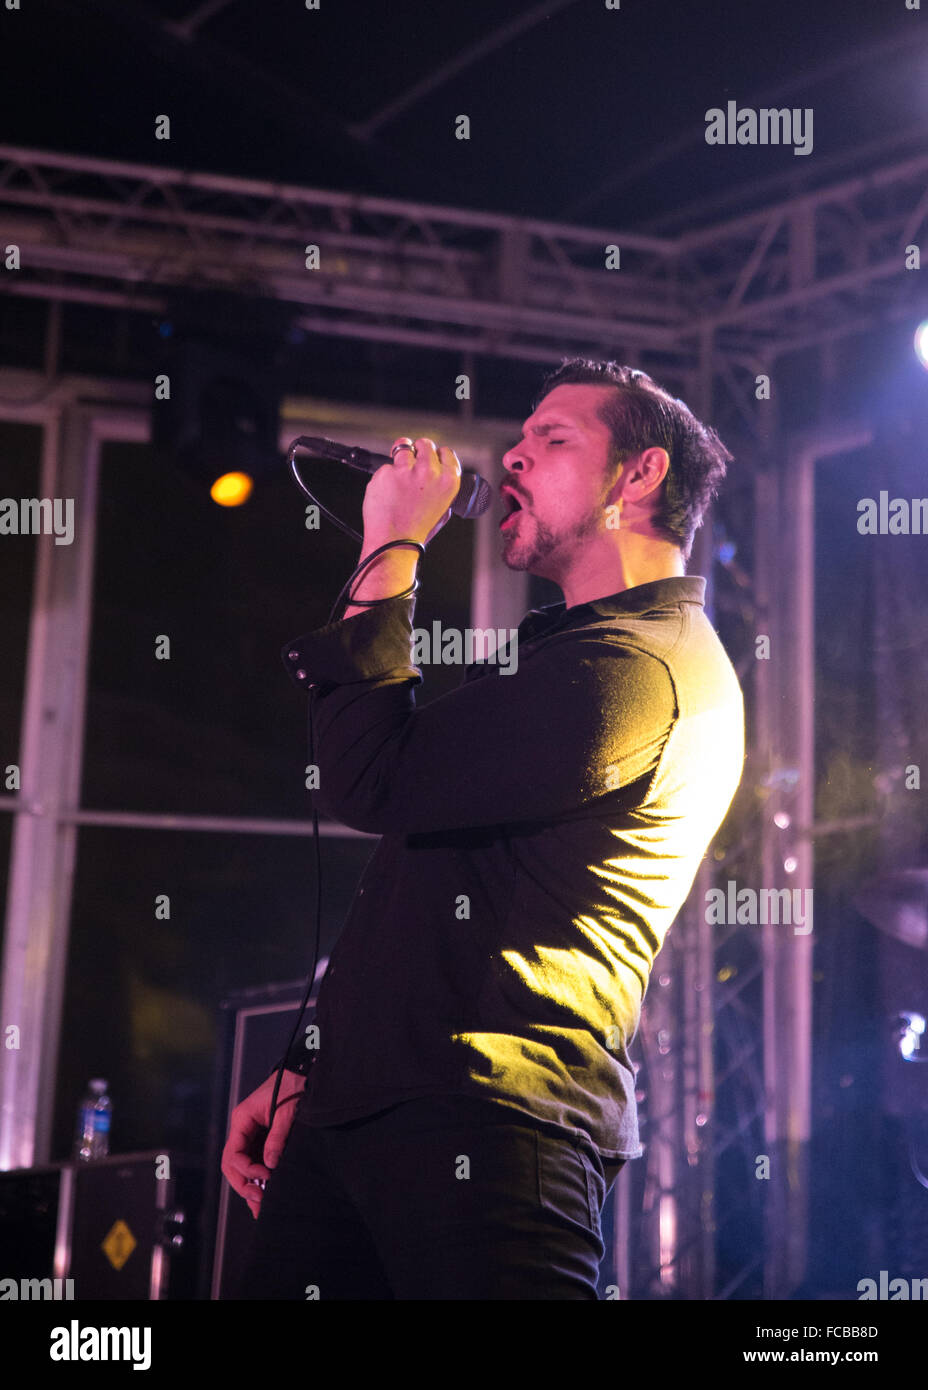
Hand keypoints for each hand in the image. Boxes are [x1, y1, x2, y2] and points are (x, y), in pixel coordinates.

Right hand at [220, 1068, 306, 1220]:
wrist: (302, 1072)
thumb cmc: (292, 1084)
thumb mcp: (286, 1111)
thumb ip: (277, 1138)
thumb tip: (271, 1164)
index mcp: (242, 1120)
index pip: (233, 1153)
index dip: (246, 1169)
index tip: (264, 1176)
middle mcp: (243, 1130)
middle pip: (233, 1165)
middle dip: (244, 1183)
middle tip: (260, 1199)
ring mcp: (252, 1136)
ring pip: (243, 1167)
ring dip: (251, 1185)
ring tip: (261, 1206)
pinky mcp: (263, 1140)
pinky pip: (255, 1163)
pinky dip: (259, 1178)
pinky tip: (265, 1195)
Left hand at [362, 437, 461, 546]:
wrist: (392, 543)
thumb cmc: (416, 532)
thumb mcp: (442, 513)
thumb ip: (442, 491)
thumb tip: (439, 475)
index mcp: (449, 481)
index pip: (447, 453)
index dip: (437, 455)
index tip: (431, 459)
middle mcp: (430, 472)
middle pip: (425, 444)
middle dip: (418, 450)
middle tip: (411, 464)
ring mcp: (407, 471)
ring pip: (403, 446)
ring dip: (399, 456)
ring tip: (397, 475)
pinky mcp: (386, 472)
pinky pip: (385, 467)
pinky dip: (384, 478)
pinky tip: (386, 495)